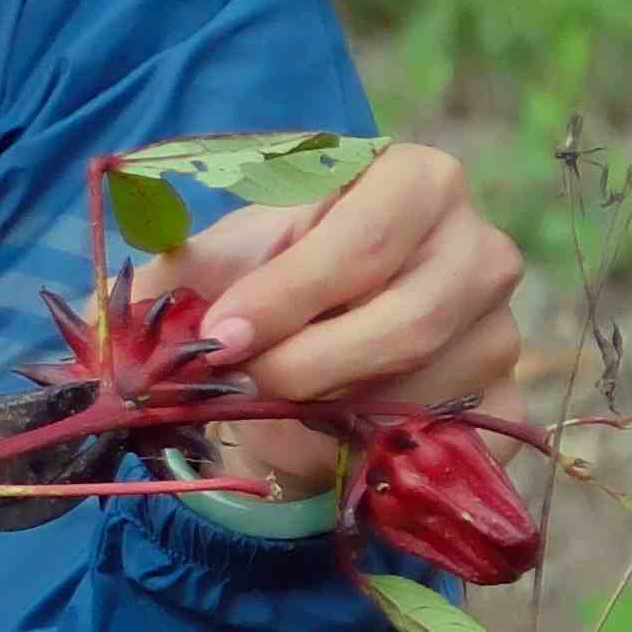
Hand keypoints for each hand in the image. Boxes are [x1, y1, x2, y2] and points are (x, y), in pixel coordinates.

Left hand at [128, 139, 528, 503]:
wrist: (320, 338)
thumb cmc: (271, 283)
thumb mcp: (221, 263)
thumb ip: (175, 278)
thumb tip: (125, 317)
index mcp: (413, 180)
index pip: (364, 240)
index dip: (289, 294)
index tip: (223, 337)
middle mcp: (479, 246)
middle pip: (411, 317)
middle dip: (311, 362)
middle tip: (246, 383)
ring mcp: (503, 327)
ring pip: (428, 388)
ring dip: (341, 409)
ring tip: (288, 399)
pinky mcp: (505, 399)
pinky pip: (454, 442)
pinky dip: (388, 451)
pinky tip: (343, 440)